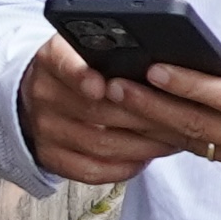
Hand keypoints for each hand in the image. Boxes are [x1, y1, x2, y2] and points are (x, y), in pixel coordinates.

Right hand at [18, 31, 168, 184]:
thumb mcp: (89, 49)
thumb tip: (160, 65)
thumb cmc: (83, 68)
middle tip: (178, 118)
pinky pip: (90, 170)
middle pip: (96, 111)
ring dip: (142, 146)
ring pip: (99, 143)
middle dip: (143, 116)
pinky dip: (122, 167)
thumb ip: (115, 52)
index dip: (82, 76)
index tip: (101, 86)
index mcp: (53, 58)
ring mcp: (44, 129)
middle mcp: (43, 93)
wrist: (43, 95)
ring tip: (172, 140)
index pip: (65, 64)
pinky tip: (145, 159)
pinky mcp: (50, 158)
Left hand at [23, 35, 220, 193]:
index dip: (187, 85)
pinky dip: (181, 139)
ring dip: (158, 125)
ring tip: (122, 104)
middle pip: (203, 128)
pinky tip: (154, 120)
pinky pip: (212, 156)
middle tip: (114, 88)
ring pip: (200, 147)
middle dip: (154, 107)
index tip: (153, 69)